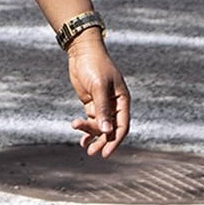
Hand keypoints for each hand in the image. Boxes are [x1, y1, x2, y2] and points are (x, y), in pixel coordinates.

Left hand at [67, 37, 129, 158]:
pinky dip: (86, 129)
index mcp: (122, 100)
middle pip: (111, 129)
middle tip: (92, 153)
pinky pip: (91, 120)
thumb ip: (103, 109)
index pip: (122, 126)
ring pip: (100, 126)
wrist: (82, 51)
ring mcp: (103, 104)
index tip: (106, 153)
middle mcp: (115, 104)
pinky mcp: (92, 102)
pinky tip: (81, 139)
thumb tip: (107, 131)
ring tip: (83, 145)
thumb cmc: (95, 65)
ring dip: (91, 135)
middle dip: (102, 141)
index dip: (115, 141)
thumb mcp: (99, 86)